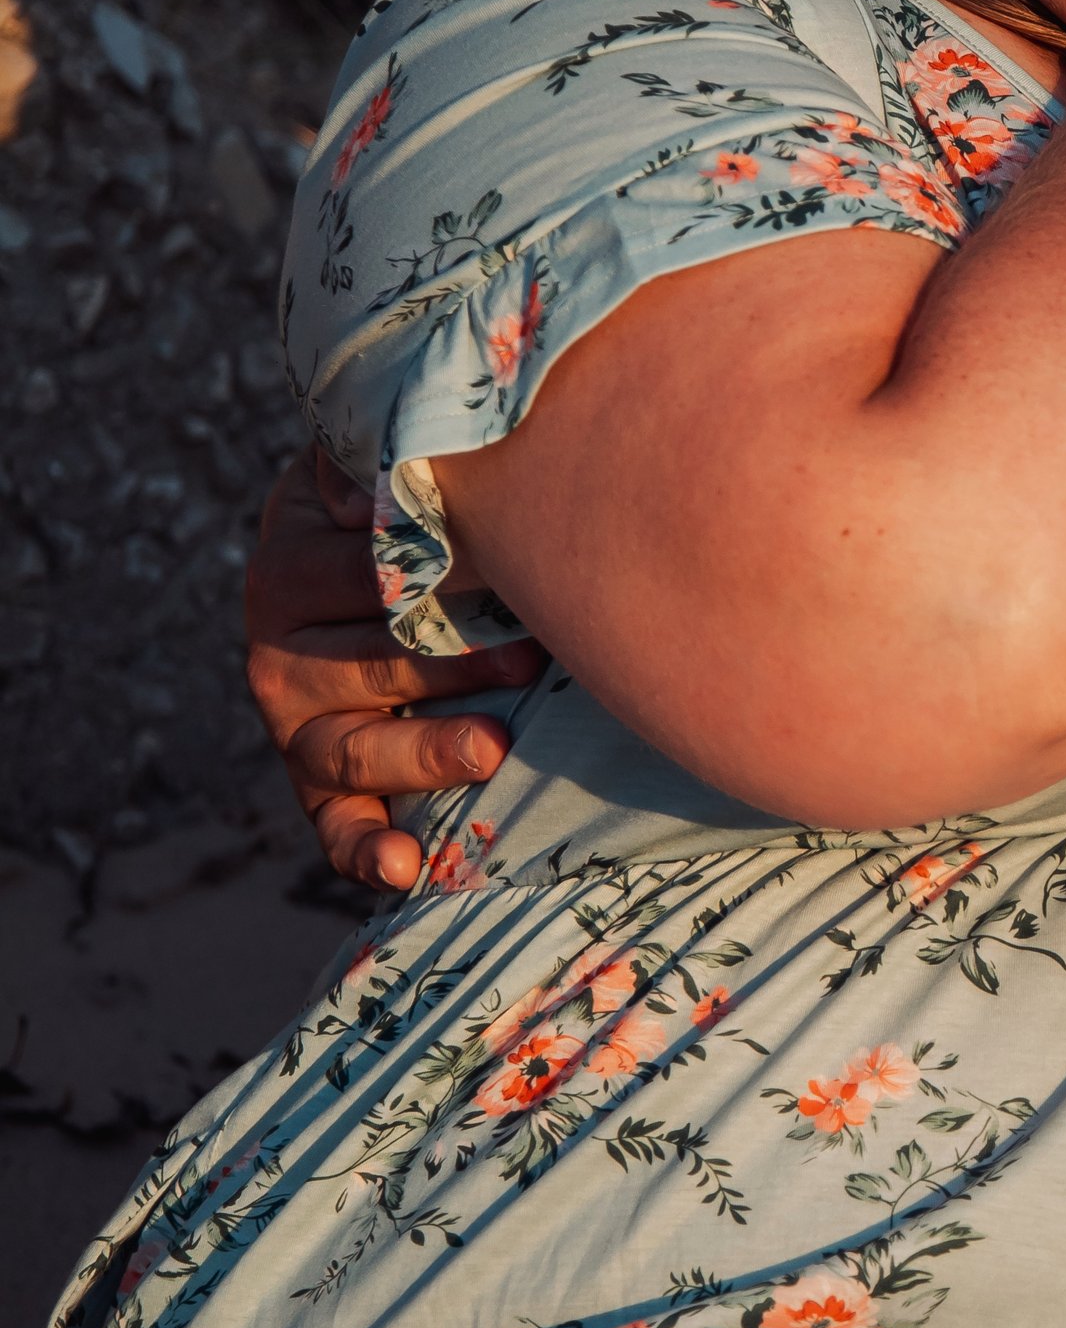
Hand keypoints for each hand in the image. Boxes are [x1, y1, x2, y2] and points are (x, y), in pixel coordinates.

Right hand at [244, 447, 544, 892]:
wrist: (350, 561)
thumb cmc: (386, 505)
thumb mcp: (368, 466)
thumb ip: (368, 457)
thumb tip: (371, 495)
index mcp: (289, 565)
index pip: (359, 573)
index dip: (429, 571)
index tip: (499, 566)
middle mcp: (278, 652)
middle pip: (365, 663)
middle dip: (447, 662)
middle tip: (525, 660)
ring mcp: (296, 725)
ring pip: (353, 748)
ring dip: (423, 751)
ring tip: (491, 748)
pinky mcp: (319, 786)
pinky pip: (333, 829)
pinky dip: (365, 851)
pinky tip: (404, 870)